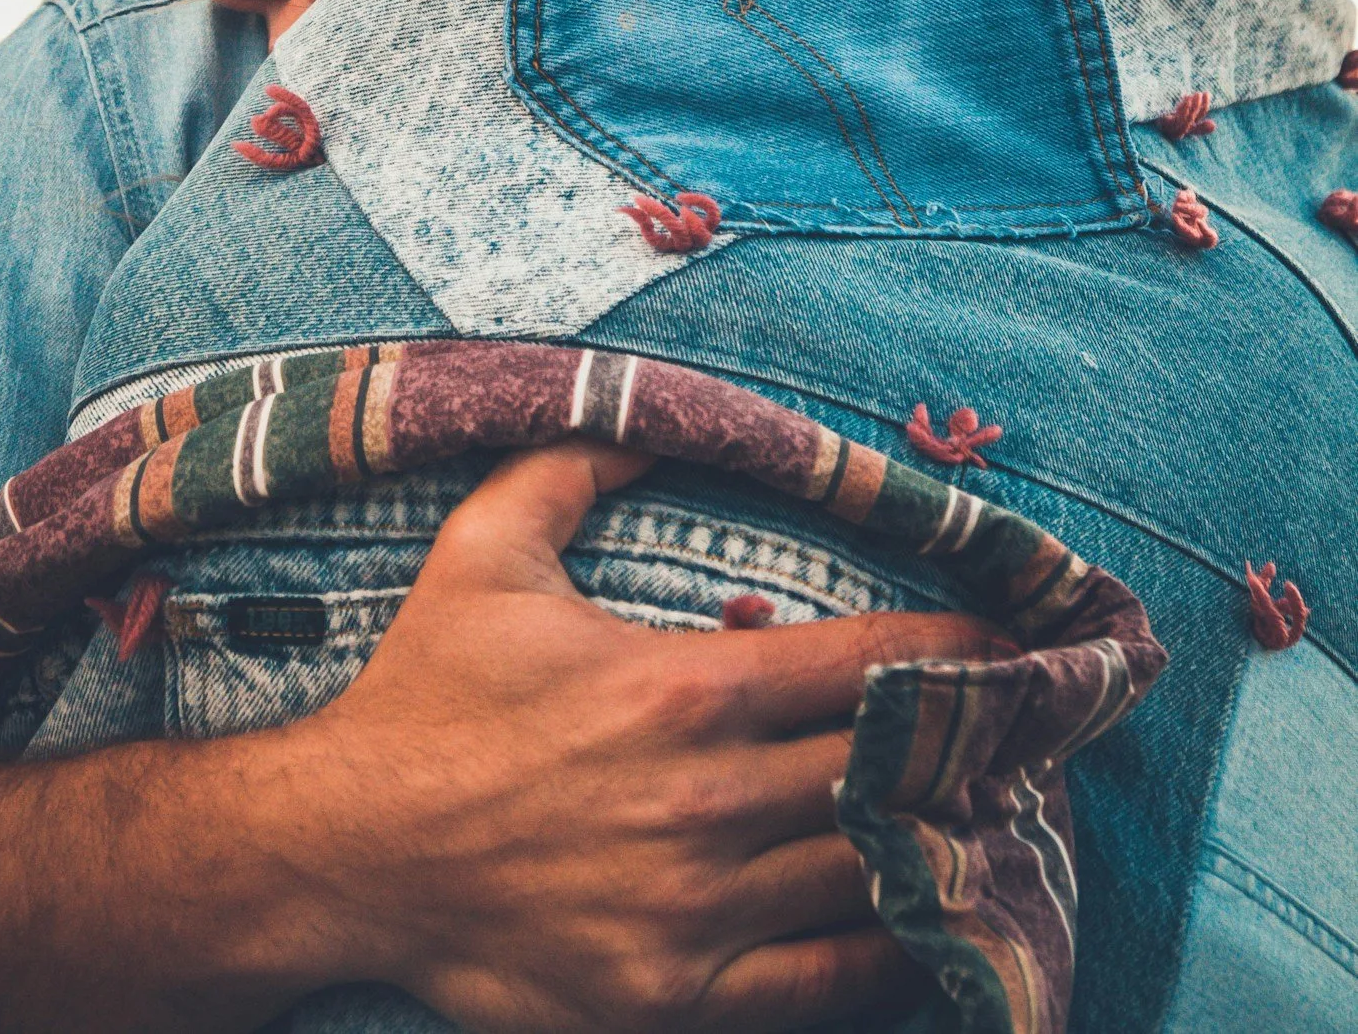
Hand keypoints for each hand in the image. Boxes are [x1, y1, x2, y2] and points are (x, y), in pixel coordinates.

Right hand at [264, 443, 1006, 1032]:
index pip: (866, 665)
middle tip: (1043, 727)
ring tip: (1011, 814)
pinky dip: (895, 948)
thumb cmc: (424, 693)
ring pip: (871, 872)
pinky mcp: (674, 990)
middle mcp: (705, 800)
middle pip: (891, 771)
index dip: (961, 650)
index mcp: (680, 688)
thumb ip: (574, 463)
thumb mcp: (485, 548)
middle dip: (979, 746)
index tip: (1022, 640)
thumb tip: (653, 412)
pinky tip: (938, 919)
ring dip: (950, 840)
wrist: (345, 850)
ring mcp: (694, 907)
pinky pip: (824, 978)